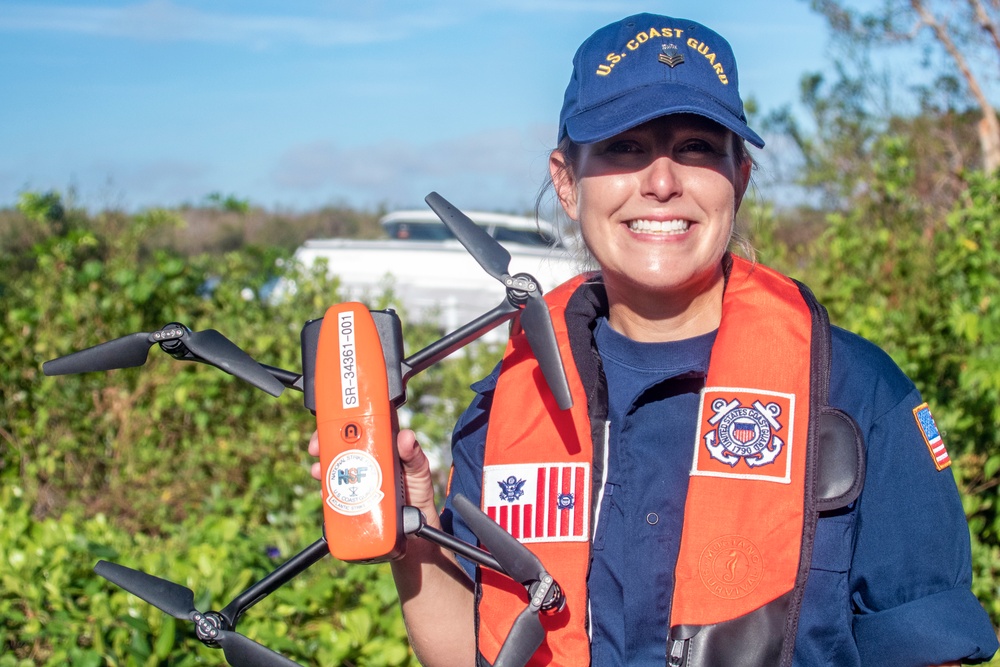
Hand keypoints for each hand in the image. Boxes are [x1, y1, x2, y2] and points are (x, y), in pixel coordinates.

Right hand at [307, 428, 439, 522]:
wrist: (416, 523)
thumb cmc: (417, 489)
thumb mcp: (419, 470)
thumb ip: (414, 454)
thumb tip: (407, 437)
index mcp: (381, 444)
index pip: (360, 424)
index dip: (342, 419)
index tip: (332, 422)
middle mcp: (366, 457)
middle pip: (339, 443)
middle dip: (323, 442)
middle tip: (316, 448)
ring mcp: (357, 477)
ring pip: (333, 466)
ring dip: (321, 466)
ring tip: (318, 471)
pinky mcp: (351, 497)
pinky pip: (334, 490)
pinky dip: (325, 491)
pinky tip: (323, 492)